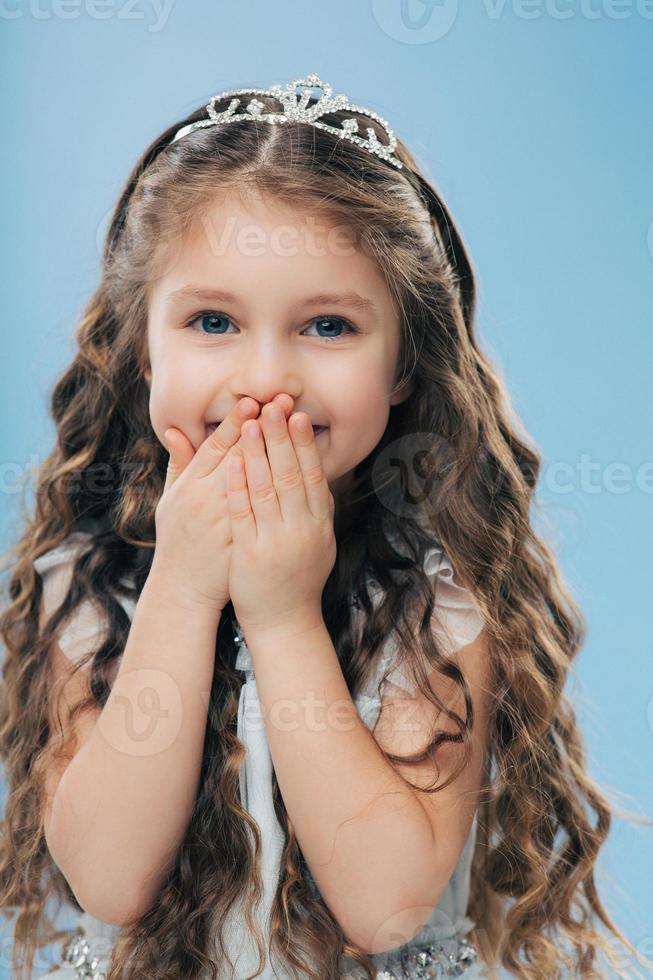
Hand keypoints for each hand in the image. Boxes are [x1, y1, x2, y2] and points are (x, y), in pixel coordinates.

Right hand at [152, 395, 291, 611]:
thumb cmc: (178, 540)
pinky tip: (304, 468)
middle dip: (267, 428)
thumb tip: (175, 430)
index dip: (237, 422)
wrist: (186, 589)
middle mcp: (210, 501)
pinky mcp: (250, 539)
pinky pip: (272, 511)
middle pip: (244, 456)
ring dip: (283, 450)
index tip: (255, 401)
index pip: (217, 446)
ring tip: (298, 424)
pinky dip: (288, 489)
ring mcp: (232, 521)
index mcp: (192, 487)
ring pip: (263, 480)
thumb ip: (178, 464)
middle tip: (285, 401)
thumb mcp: (171, 500)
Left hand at [226, 399, 336, 635]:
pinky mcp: (250, 554)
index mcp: (319, 525)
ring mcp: (276, 542)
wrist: (285, 622)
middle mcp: (302, 530)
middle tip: (274, 407)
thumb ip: (320, 511)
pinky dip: (238, 486)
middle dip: (281, 438)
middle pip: (291, 475)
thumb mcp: (321, 544)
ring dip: (258, 454)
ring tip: (250, 424)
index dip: (305, 445)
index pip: (312, 476)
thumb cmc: (300, 579)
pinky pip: (244, 514)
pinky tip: (232, 463)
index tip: (298, 416)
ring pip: (267, 489)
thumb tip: (321, 476)